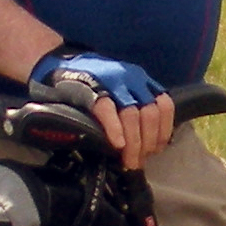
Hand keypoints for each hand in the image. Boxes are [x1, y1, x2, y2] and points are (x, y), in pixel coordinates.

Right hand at [29, 48, 172, 169]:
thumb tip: (145, 140)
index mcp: (140, 79)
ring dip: (134, 143)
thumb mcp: (121, 88)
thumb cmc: (94, 82)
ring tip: (129, 161)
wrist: (61, 64)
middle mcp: (130, 79)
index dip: (164, 130)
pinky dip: (115, 129)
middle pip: (150, 114)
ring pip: (132, 115)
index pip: (164, 105)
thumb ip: (134, 105)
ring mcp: (111, 82)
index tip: (157, 149)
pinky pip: (107, 111)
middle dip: (148, 142)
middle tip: (139, 161)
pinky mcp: (91, 89)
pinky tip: (117, 145)